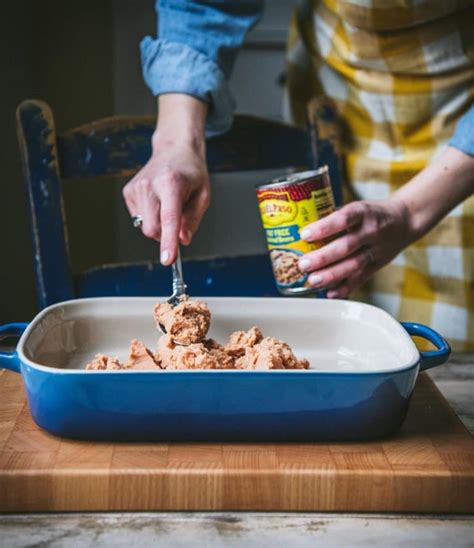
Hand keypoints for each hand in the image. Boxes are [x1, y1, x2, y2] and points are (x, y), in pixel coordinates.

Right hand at [122, 94, 209, 264]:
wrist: (174, 150)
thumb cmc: (191, 172)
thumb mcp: (203, 195)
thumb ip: (193, 220)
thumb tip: (182, 240)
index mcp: (171, 183)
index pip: (169, 219)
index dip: (168, 242)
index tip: (168, 259)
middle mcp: (150, 184)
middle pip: (153, 229)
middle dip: (166, 234)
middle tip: (179, 221)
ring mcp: (136, 188)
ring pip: (145, 227)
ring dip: (159, 224)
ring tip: (168, 204)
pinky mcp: (128, 192)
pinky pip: (139, 219)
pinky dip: (151, 216)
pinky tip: (157, 201)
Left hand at [298, 198, 411, 297]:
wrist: (405, 220)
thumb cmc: (372, 213)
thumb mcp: (356, 206)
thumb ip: (333, 216)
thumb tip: (299, 225)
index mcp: (363, 212)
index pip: (343, 219)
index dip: (324, 227)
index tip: (305, 234)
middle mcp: (371, 231)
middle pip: (346, 246)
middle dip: (323, 257)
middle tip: (303, 264)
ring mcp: (376, 250)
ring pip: (353, 265)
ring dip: (331, 275)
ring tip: (312, 281)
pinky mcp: (377, 265)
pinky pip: (361, 278)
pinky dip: (345, 288)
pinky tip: (330, 293)